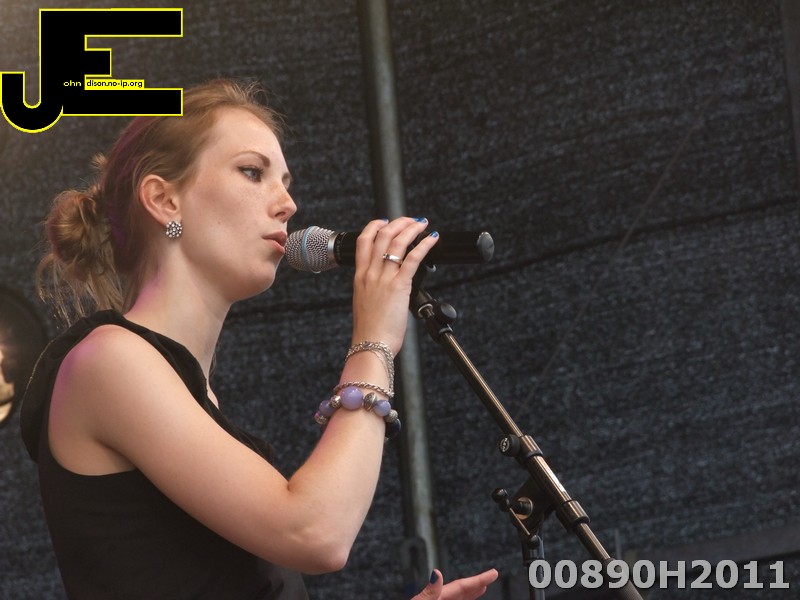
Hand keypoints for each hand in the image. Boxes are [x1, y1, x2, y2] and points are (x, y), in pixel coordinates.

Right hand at [350, 217, 437, 353]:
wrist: (371, 344)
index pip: (363, 241)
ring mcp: (384, 278)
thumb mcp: (364, 302)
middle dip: (398, 223)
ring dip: (412, 229)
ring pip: (397, 242)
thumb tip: (385, 285)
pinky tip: (432, 239)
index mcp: (360, 276)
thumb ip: (373, 288)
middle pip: (382, 235)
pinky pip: (413, 258)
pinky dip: (424, 245)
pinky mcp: (399, 286)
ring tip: (422, 224)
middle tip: (410, 220)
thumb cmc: (369, 330)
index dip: (374, 226)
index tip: (385, 221)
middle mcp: (370, 273)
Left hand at [412, 568, 498, 599]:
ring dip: (469, 597)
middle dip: (475, 585)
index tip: (493, 573)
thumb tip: (437, 573)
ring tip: (480, 589)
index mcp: (434, 599)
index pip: (460, 587)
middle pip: (460, 593)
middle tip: (490, 578)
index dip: (477, 579)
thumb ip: (429, 594)